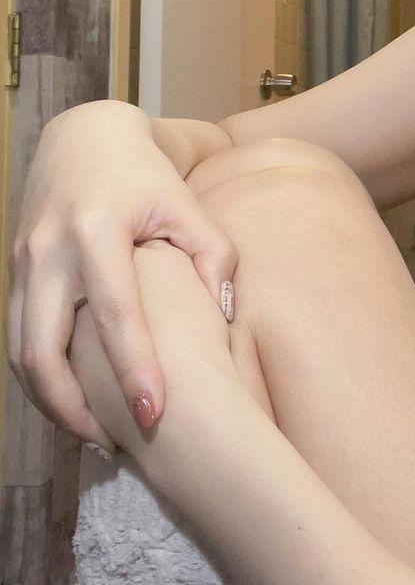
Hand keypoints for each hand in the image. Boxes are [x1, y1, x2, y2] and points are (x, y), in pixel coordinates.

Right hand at [7, 101, 237, 449]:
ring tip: (95, 436)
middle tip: (114, 446)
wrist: (86, 139)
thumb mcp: (190, 208)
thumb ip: (213, 259)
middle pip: (44, 350)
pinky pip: (18, 340)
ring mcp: (23, 264)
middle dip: (73, 408)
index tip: (154, 414)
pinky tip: (75, 403)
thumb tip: (223, 320)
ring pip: (21, 354)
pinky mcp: (15, 275)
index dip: (133, 369)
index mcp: (98, 231)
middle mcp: (51, 251)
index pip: (115, 314)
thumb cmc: (150, 179)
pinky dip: (41, 379)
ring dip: (52, 403)